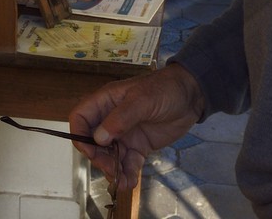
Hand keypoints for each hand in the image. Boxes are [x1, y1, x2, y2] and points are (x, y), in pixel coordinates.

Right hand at [68, 64, 204, 192]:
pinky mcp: (139, 146)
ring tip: (123, 182)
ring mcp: (125, 134)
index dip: (79, 135)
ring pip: (109, 156)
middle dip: (99, 158)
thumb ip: (120, 118)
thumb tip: (98, 138)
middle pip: (93, 142)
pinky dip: (127, 173)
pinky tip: (130, 182)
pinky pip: (127, 162)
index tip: (90, 150)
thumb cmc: (165, 90)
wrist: (192, 96)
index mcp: (106, 102)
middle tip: (111, 169)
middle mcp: (111, 119)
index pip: (81, 117)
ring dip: (113, 170)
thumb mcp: (142, 100)